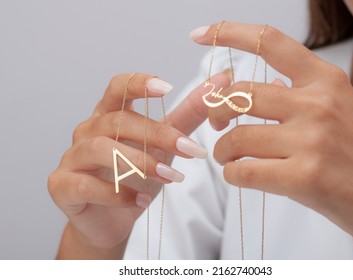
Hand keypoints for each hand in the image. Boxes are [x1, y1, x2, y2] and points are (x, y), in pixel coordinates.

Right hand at [48, 72, 230, 258]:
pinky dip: (117, 194)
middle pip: (119, 121)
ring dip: (140, 163)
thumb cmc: (136, 175)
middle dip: (157, 136)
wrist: (111, 218)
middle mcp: (87, 131)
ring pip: (101, 149)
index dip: (139, 84)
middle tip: (191, 151)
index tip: (167, 88)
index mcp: (109, 115)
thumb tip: (221, 81)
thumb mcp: (165, 143)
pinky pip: (87, 185)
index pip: (117, 88)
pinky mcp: (62, 185)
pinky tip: (140, 201)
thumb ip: (189, 114)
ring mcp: (71, 157)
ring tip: (170, 177)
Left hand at [192, 22, 352, 257]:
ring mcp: (312, 140)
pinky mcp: (305, 178)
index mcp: (326, 80)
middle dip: (215, 111)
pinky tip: (241, 176)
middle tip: (217, 126)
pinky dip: (233, 175)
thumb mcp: (340, 111)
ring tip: (229, 158)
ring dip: (223, 151)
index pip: (270, 41)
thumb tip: (264, 89)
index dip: (229, 32)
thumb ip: (301, 96)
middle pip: (240, 95)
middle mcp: (318, 103)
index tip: (200, 33)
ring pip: (236, 137)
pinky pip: (243, 171)